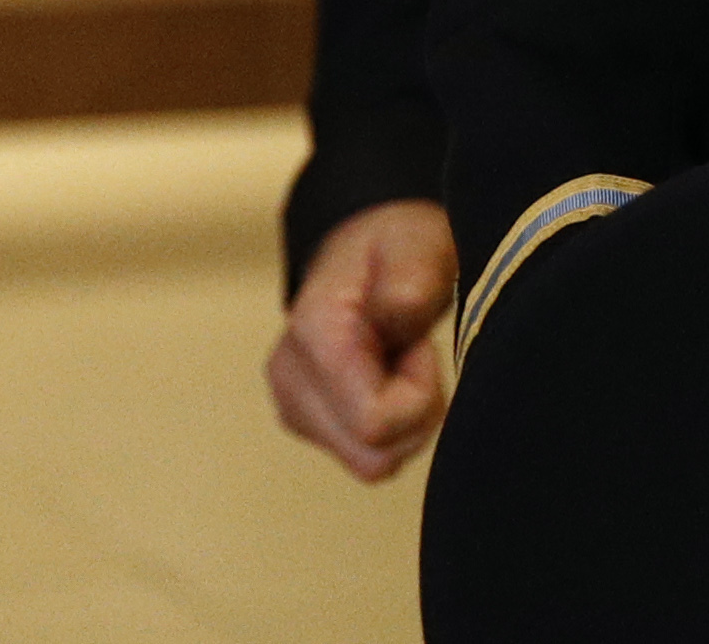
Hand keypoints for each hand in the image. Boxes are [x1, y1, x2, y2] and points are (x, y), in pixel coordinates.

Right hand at [265, 198, 460, 480]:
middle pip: (374, 454)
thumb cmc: (399, 248)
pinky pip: (368, 457)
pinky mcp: (308, 424)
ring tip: (402, 362)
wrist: (369, 252)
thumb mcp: (417, 244)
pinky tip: (389, 379)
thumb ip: (410, 281)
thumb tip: (396, 318)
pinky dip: (393, 428)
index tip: (418, 344)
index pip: (375, 421)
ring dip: (406, 422)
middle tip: (414, 354)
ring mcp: (293, 407)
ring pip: (372, 463)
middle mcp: (290, 379)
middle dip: (416, 412)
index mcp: (314, 333)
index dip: (418, 390)